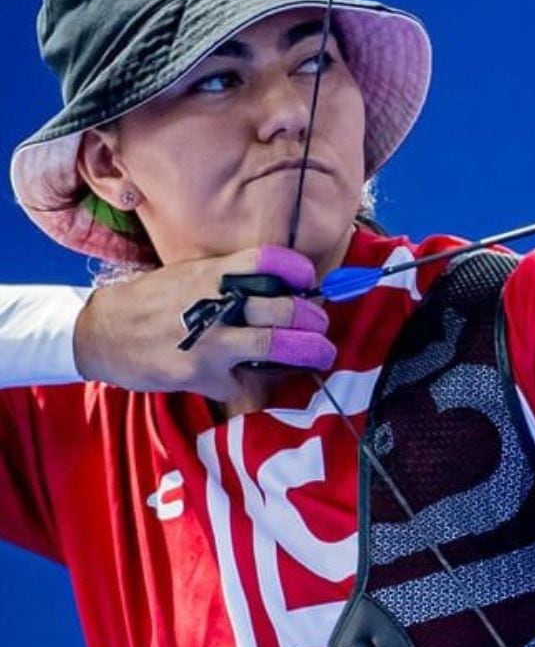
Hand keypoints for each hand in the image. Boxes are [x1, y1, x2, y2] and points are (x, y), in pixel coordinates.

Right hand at [73, 246, 333, 410]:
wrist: (102, 333)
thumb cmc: (153, 300)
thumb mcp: (190, 275)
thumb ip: (231, 279)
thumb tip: (282, 288)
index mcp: (213, 274)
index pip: (269, 260)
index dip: (298, 269)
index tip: (309, 280)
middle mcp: (215, 305)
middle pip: (285, 308)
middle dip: (314, 319)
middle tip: (320, 325)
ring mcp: (209, 342)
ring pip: (275, 346)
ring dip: (309, 350)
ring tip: (321, 353)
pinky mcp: (199, 374)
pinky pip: (244, 385)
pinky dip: (257, 386)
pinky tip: (261, 381)